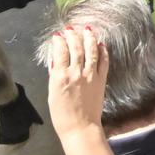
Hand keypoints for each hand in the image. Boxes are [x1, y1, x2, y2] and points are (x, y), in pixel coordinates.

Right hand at [42, 25, 109, 140]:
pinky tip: (101, 44)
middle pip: (76, 47)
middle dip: (73, 35)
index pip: (60, 52)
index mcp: (60, 77)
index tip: (58, 35)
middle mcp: (76, 72)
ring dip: (89, 38)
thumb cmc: (61, 115)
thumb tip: (55, 62)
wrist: (80, 127)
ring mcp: (90, 75)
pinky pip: (103, 61)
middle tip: (71, 28)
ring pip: (91, 50)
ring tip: (87, 29)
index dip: (59, 41)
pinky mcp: (101, 79)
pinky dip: (102, 51)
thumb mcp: (51, 94)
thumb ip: (54, 76)